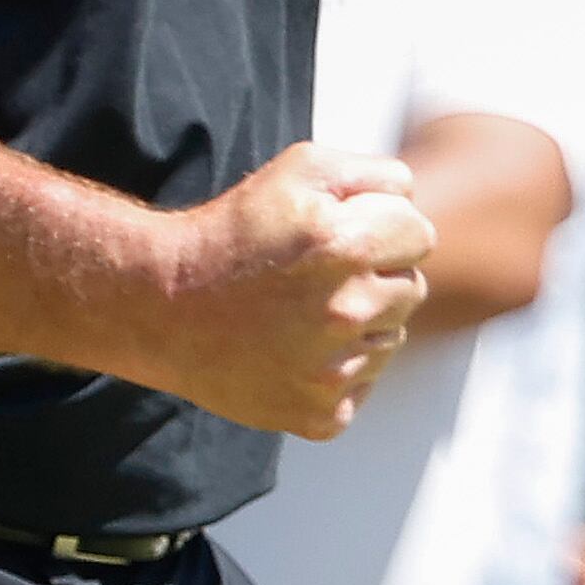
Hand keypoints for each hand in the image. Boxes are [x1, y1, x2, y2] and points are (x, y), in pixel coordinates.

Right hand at [142, 143, 434, 439]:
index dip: (383, 226)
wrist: (164, 307)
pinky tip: (297, 348)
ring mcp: (334, 372)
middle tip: (319, 273)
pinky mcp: (321, 415)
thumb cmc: (233, 234)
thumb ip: (372, 172)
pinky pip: (362, 385)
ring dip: (362, 323)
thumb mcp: (298, 169)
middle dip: (377, 275)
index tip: (345, 233)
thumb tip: (412, 198)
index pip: (420, 234)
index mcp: (346, 246)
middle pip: (412, 287)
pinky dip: (338, 369)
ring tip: (304, 310)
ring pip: (390, 339)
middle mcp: (346, 313)